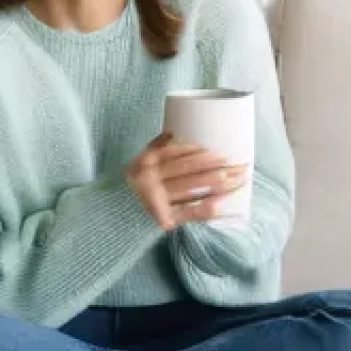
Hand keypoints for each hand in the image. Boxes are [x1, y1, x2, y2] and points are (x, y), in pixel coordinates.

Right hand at [125, 132, 249, 231]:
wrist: (113, 215)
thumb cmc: (130, 186)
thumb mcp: (136, 163)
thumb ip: (154, 149)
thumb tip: (172, 131)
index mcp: (145, 163)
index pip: (174, 153)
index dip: (197, 151)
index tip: (217, 149)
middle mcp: (150, 180)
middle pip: (187, 170)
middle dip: (214, 165)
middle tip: (237, 162)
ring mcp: (158, 200)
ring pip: (193, 189)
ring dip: (217, 184)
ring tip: (238, 178)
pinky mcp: (164, 219)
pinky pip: (189, 213)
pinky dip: (207, 208)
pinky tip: (223, 204)